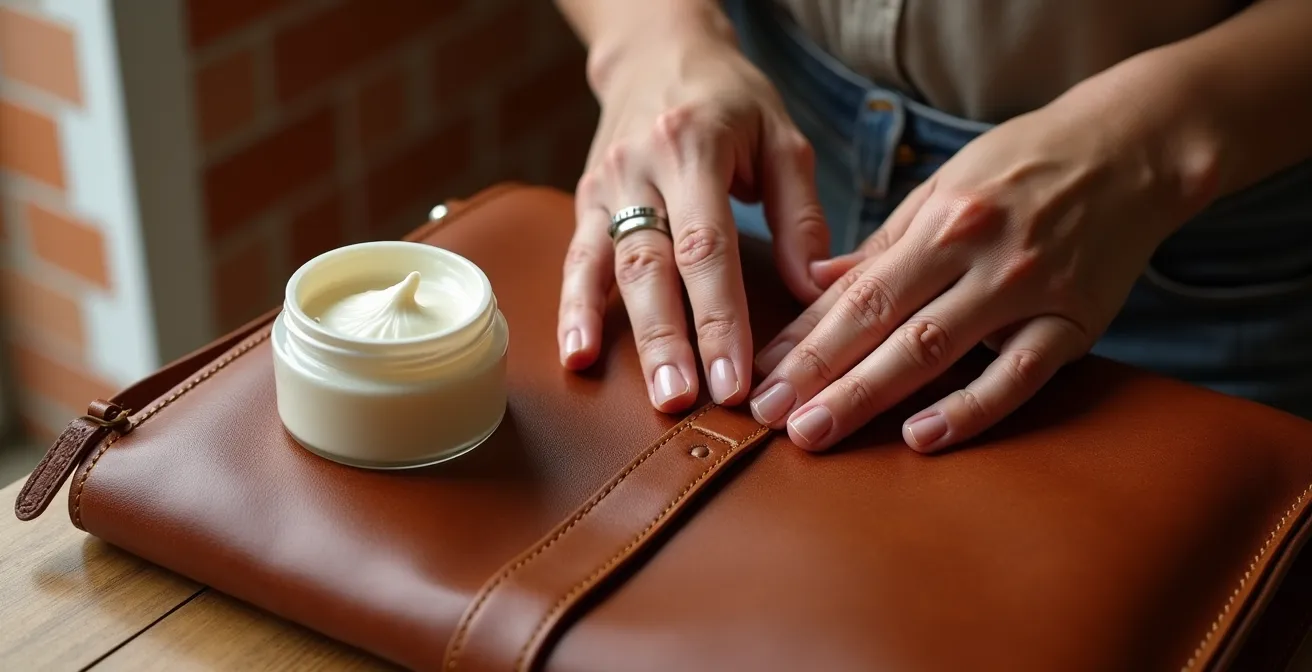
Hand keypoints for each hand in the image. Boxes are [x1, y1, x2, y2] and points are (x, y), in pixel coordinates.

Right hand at [557, 22, 829, 412]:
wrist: (656, 53)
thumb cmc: (730, 100)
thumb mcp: (781, 138)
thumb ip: (799, 214)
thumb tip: (812, 291)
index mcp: (694, 148)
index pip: (707, 245)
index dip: (719, 315)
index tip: (736, 376)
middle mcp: (640, 167)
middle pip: (652, 265)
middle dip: (669, 339)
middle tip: (686, 401)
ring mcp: (606, 186)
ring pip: (612, 269)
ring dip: (629, 338)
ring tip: (650, 395)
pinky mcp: (586, 201)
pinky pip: (577, 260)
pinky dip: (574, 309)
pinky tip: (576, 355)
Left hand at [750, 98, 1212, 452]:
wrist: (1132, 150)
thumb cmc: (1023, 168)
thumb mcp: (944, 187)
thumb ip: (883, 247)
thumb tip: (814, 288)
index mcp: (940, 220)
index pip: (857, 291)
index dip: (804, 336)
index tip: (761, 374)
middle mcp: (979, 254)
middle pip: (884, 325)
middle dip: (819, 374)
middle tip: (768, 416)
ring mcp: (1028, 291)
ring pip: (936, 352)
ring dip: (869, 396)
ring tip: (816, 433)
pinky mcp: (1075, 324)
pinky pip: (1016, 376)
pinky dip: (969, 409)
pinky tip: (921, 437)